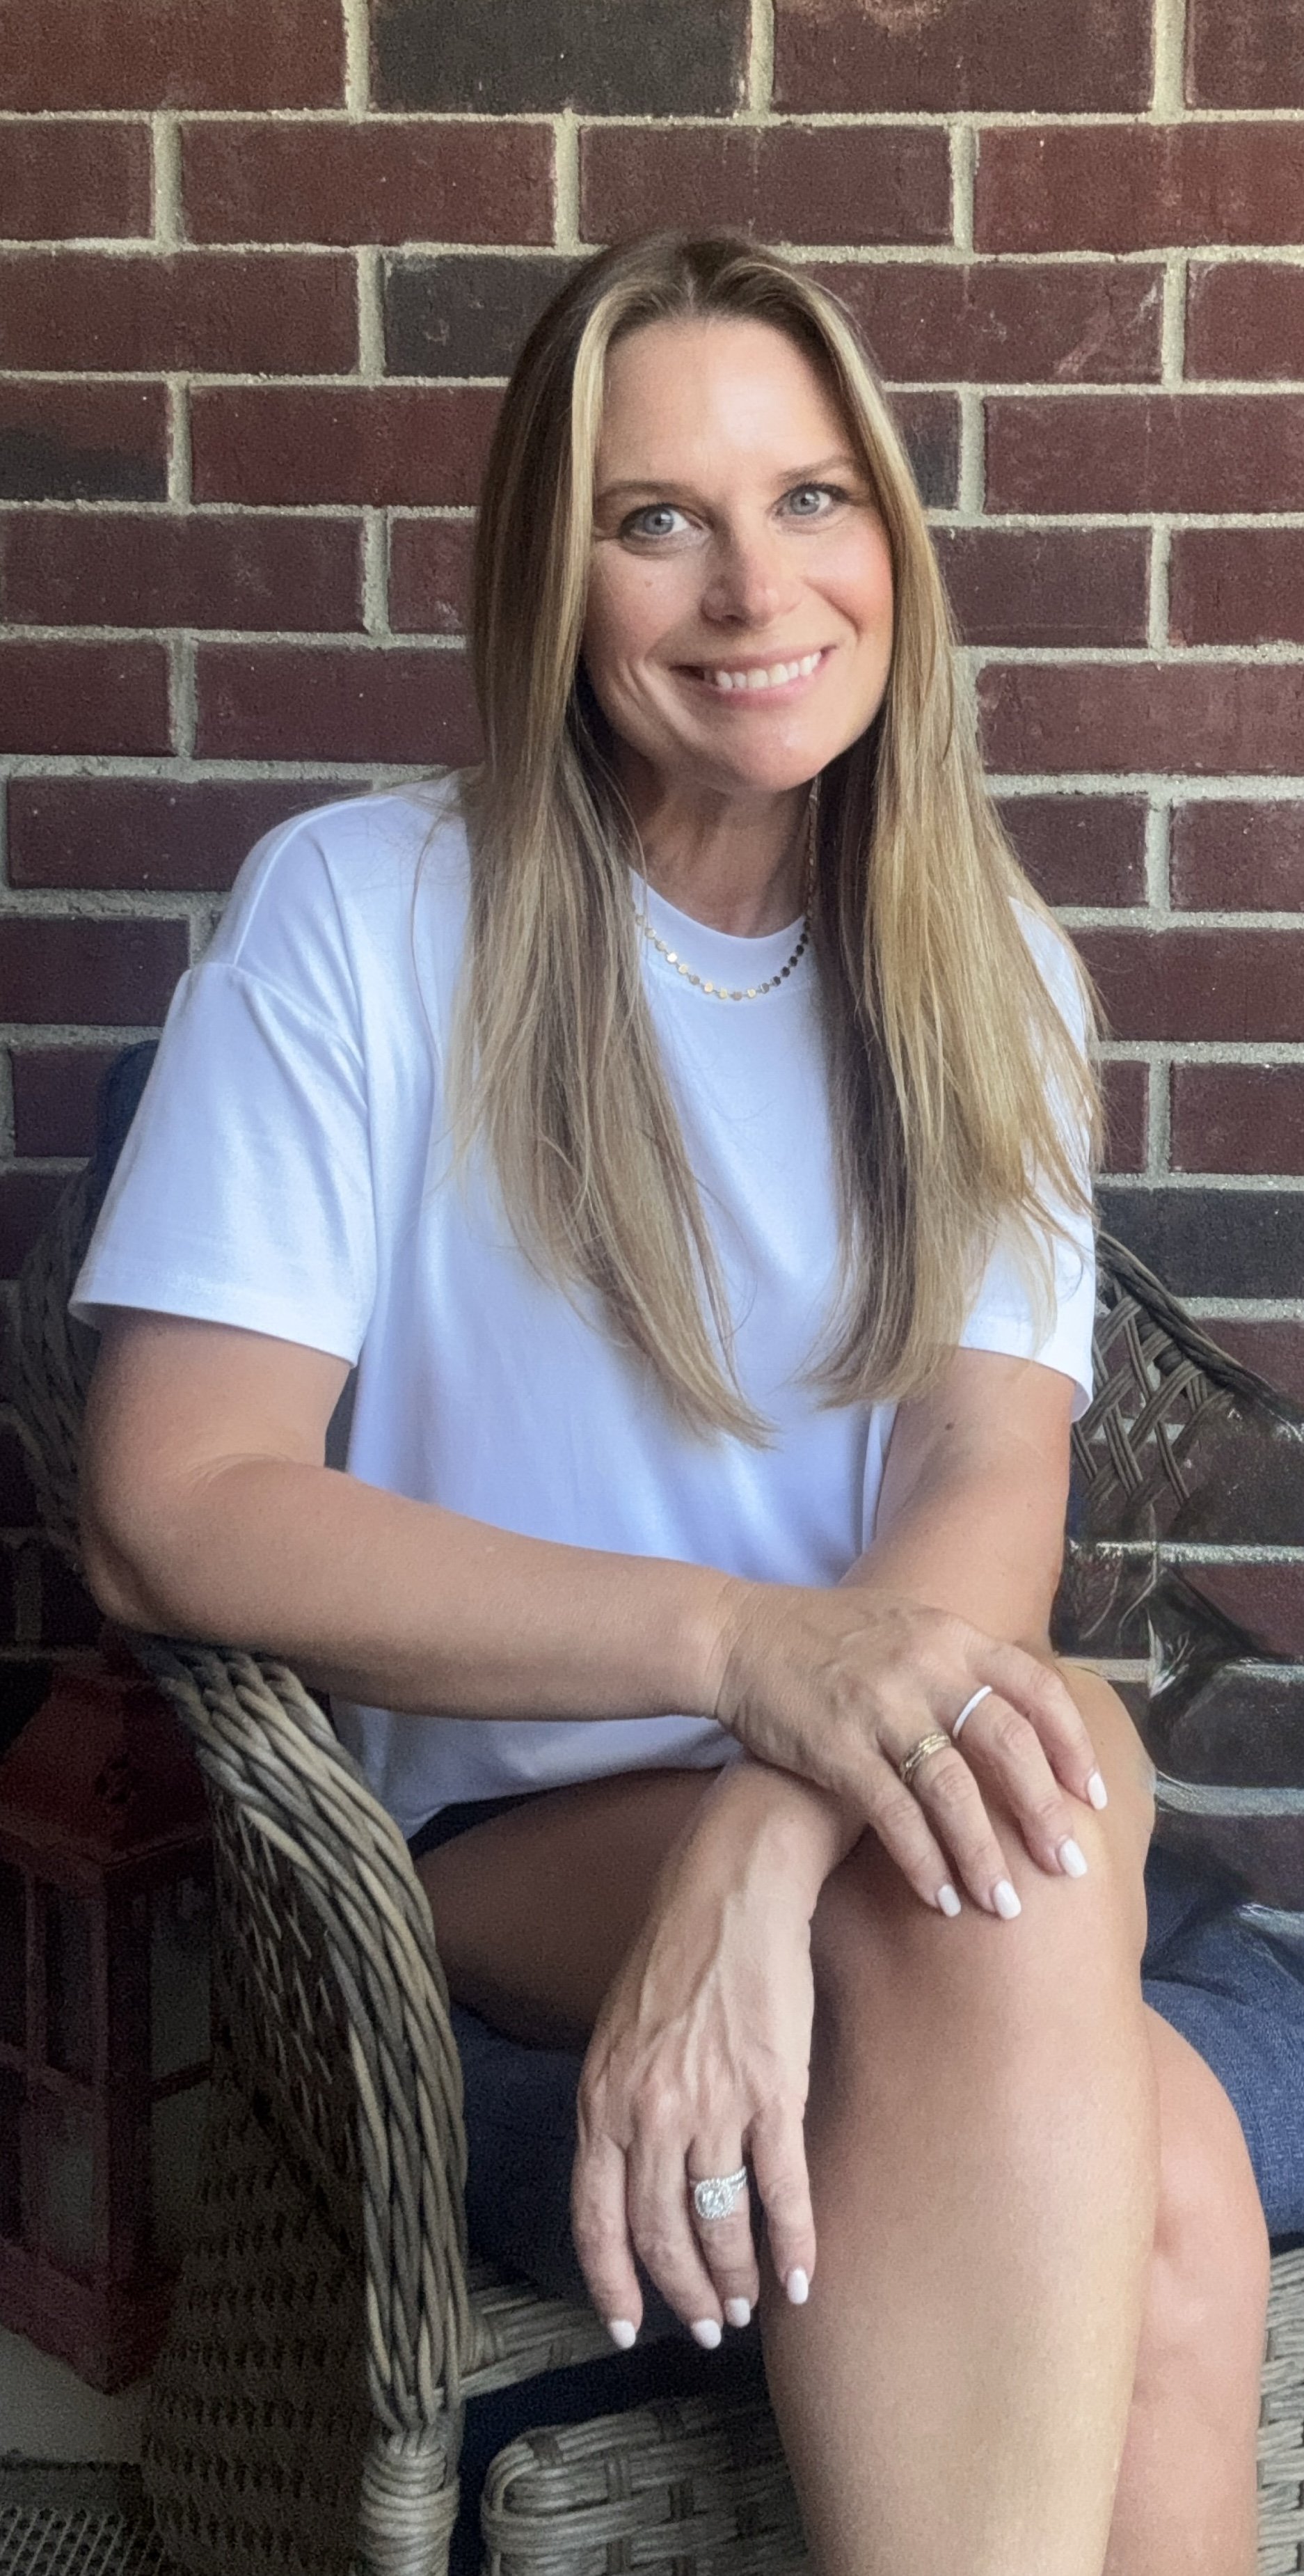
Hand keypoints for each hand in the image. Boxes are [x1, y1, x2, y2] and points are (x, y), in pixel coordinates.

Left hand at [571, 1820, 816, 2344]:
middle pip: (661, 2234)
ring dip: (736, 2277)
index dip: (614, 2284)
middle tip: (710, 2324)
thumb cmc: (674, 1956)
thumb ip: (617, 2106)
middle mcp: (648, 2114)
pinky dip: (795, 2245)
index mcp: (601, 2100)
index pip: (597, 2220)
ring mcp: (712, 2106)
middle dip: (686, 2293)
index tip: (629, 2326)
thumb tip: (628, 2173)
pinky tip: (803, 2278)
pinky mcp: (772, 2093)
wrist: (730, 1895)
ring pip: (720, 2223)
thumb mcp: (616, 2036)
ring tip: (750, 2303)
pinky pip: (781, 2191)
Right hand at [710, 1582, 1106, 1920]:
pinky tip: (939, 1897)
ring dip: (983, 1854)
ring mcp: (881, 1707)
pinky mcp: (837, 1746)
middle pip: (1007, 1745)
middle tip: (1068, 1868)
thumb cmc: (827, 1639)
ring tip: (1003, 1907)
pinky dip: (921, 1860)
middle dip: (1043, 1813)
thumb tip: (1021, 1717)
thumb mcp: (907, 1628)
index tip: (1095, 1796)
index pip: (1036, 1688)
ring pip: (953, 1791)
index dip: (1073, 1744)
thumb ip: (960, 1665)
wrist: (739, 1636)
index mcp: (951, 1636)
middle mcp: (925, 1667)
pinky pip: (892, 1814)